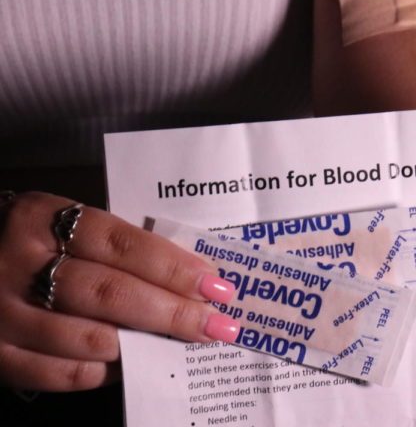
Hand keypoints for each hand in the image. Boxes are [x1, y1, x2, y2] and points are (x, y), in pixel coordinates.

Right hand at [0, 192, 237, 390]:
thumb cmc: (28, 241)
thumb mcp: (59, 222)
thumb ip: (112, 243)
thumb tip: (188, 274)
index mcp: (40, 218)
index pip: (120, 243)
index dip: (173, 267)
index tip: (216, 285)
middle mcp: (18, 265)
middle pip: (111, 294)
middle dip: (174, 312)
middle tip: (216, 324)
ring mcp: (2, 315)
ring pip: (91, 339)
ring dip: (147, 345)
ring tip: (184, 343)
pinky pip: (62, 374)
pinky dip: (106, 372)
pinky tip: (134, 363)